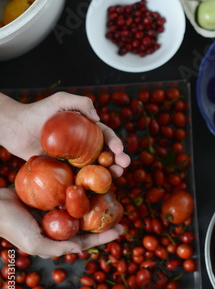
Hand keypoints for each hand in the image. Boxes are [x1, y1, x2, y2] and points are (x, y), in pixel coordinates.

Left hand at [0, 91, 130, 175]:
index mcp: (86, 130)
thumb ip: (81, 103)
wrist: (16, 128)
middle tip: (124, 165)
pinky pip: (77, 179)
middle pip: (105, 154)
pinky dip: (88, 185)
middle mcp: (82, 146)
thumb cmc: (38, 112)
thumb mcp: (61, 100)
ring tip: (116, 176)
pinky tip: (95, 188)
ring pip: (95, 169)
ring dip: (109, 174)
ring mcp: (73, 160)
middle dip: (118, 160)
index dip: (115, 143)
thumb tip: (98, 119)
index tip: (119, 149)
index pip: (105, 136)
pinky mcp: (62, 171)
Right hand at [0, 188, 123, 258]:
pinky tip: (94, 179)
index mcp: (57, 238)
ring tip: (112, 193)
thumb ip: (57, 248)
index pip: (85, 239)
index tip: (121, 229)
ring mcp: (55, 207)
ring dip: (95, 199)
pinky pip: (70, 189)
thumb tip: (81, 249)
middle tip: (122, 209)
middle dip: (104, 217)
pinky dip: (82, 187)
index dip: (103, 237)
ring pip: (81, 204)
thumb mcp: (34, 243)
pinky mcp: (51, 192)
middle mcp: (59, 223)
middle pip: (87, 220)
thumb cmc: (11, 226)